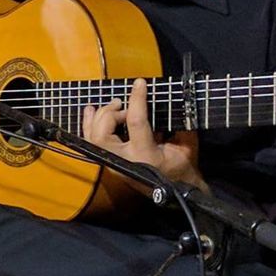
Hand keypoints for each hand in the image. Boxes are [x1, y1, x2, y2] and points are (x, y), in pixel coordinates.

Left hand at [83, 78, 206, 191]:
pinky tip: (91, 109)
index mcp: (146, 156)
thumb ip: (178, 123)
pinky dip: (89, 123)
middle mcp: (124, 161)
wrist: (176, 192)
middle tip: (124, 104)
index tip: (139, 83)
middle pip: (103, 133)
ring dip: (100, 116)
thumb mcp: (187, 145)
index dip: (137, 99)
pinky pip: (91, 142)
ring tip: (114, 105)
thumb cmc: (182, 167)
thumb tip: (169, 98)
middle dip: (111, 112)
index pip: (135, 122)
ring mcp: (113, 164)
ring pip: (93, 137)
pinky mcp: (109, 163)